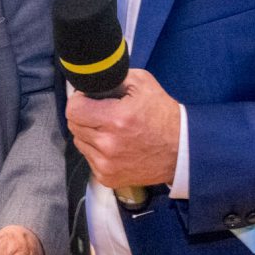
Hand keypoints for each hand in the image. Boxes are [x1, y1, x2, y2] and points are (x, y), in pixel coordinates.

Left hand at [67, 69, 180, 188]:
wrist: (181, 150)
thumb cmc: (163, 116)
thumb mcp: (143, 83)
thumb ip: (114, 77)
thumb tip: (92, 78)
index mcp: (116, 119)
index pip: (73, 110)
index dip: (79, 100)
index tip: (87, 99)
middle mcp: (109, 144)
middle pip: (74, 125)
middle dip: (84, 115)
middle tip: (100, 112)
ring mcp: (107, 164)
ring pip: (79, 142)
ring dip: (89, 133)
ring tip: (109, 129)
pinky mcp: (108, 177)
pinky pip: (89, 158)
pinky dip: (97, 150)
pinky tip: (114, 145)